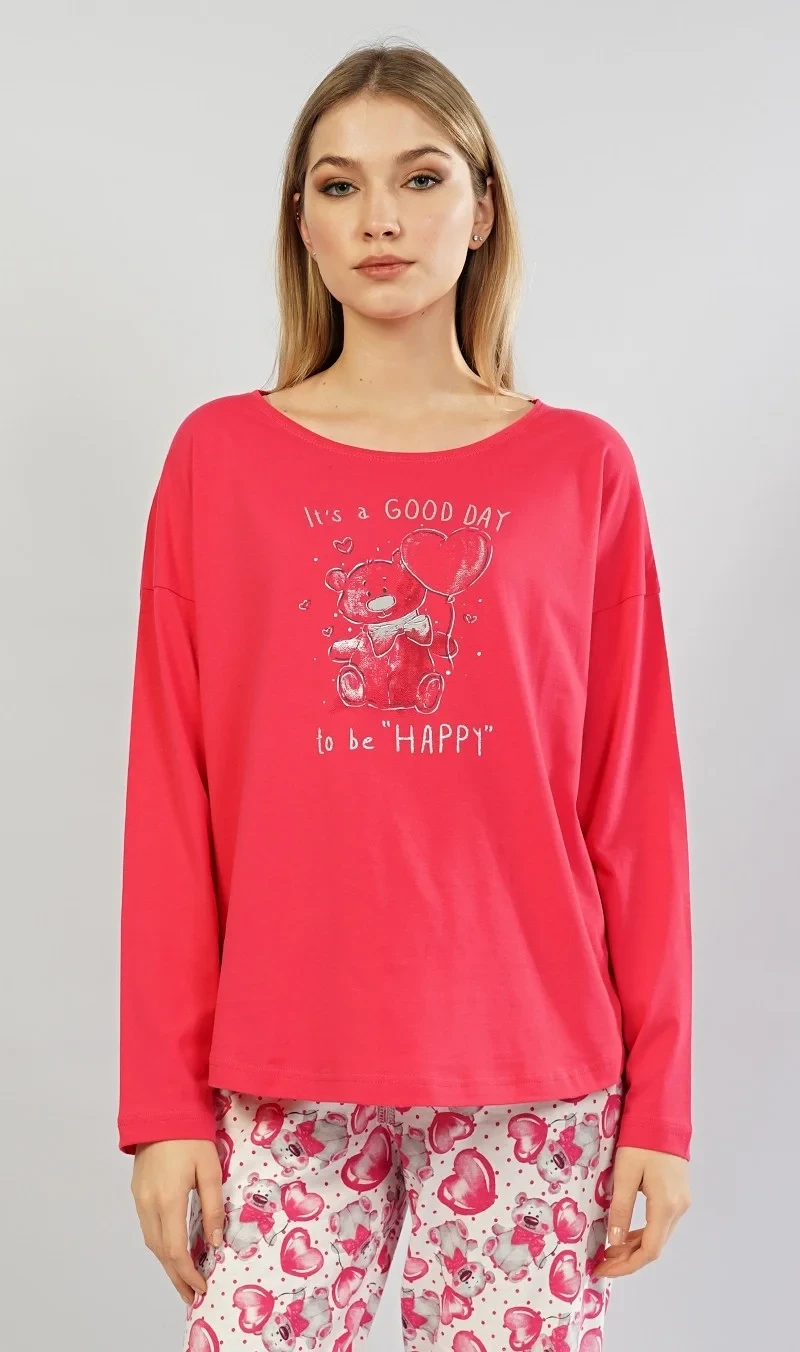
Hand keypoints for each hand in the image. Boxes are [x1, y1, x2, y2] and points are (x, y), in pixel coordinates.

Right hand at [130, 1139, 224, 1302]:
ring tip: (184, 1276)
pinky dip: (160, 1243)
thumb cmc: (191, 1136)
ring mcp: (139, 1197)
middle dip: (176, 1276)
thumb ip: (213, 1206)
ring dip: (166, 1262)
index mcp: (168, 1199)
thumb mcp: (210, 1169)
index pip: (175, 1250)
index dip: (188, 1273)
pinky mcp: (137, 1190)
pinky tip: (172, 1247)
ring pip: (151, 1240)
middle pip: (159, 1252)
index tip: (202, 1287)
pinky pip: (147, 1226)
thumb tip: (215, 1241)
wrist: (162, 1109)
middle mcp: (148, 1203)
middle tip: (192, 1294)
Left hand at [592, 1145, 690, 1278]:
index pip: (649, 1250)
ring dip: (634, 1247)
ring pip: (658, 1236)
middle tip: (602, 1263)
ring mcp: (681, 1202)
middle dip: (628, 1259)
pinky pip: (661, 1223)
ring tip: (609, 1251)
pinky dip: (643, 1233)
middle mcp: (679, 1208)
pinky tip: (626, 1233)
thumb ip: (621, 1208)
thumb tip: (615, 1242)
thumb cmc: (641, 1142)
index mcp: (666, 1205)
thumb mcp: (626, 1174)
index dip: (626, 1265)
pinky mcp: (678, 1195)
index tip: (604, 1269)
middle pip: (655, 1246)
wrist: (662, 1117)